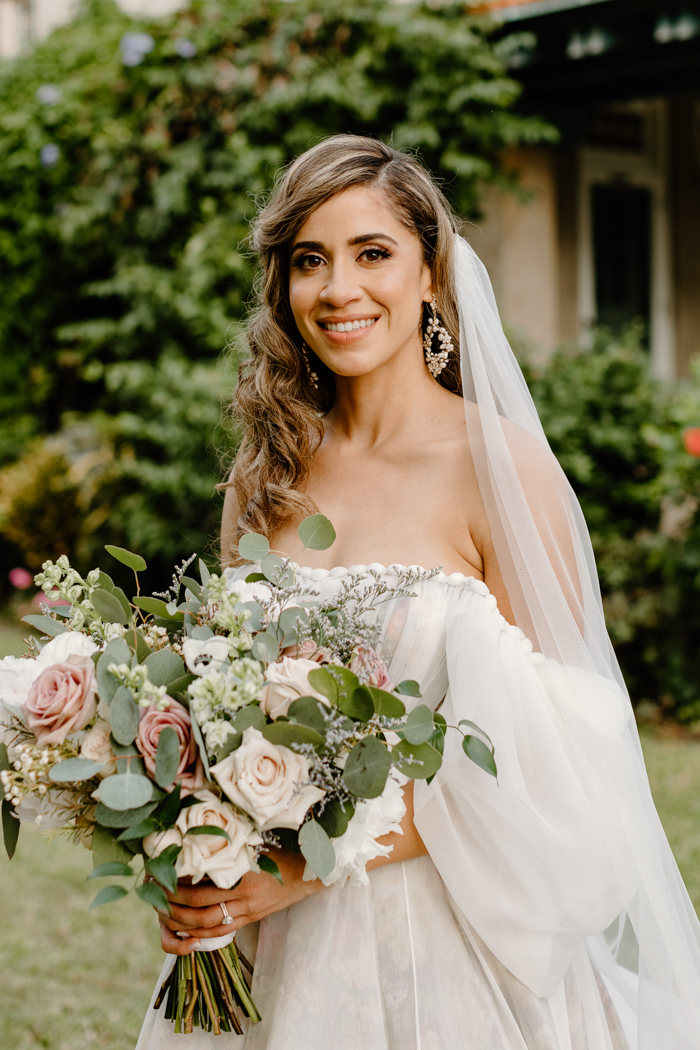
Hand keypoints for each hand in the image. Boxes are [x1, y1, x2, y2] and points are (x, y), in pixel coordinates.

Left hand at [156, 848, 321, 955]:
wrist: (309, 874)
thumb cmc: (282, 852)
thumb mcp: (256, 843)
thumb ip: (230, 845)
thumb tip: (198, 836)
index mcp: (243, 873)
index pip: (202, 882)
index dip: (177, 881)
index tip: (161, 871)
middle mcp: (244, 896)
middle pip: (199, 906)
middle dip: (172, 902)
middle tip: (154, 892)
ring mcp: (247, 911)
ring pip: (206, 924)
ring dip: (181, 920)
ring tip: (163, 912)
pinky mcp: (250, 920)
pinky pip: (220, 933)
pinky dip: (199, 934)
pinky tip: (184, 929)